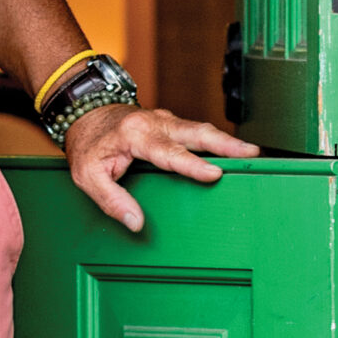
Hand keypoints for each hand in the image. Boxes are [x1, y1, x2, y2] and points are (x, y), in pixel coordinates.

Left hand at [62, 104, 260, 232]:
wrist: (84, 114)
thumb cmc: (87, 145)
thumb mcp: (87, 176)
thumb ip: (111, 200)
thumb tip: (136, 223)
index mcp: (134, 135)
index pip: (167, 152)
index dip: (192, 165)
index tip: (214, 173)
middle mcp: (154, 123)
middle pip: (195, 132)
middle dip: (225, 143)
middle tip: (251, 154)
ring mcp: (165, 122)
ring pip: (199, 129)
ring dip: (226, 141)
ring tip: (252, 154)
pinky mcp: (171, 124)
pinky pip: (195, 132)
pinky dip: (216, 140)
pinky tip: (233, 152)